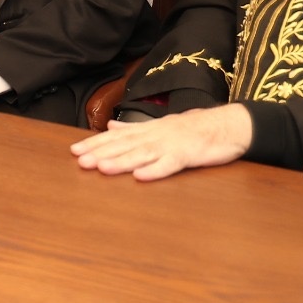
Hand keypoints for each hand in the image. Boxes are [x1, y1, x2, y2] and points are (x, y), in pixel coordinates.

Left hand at [70, 103, 253, 180]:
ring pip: (142, 154)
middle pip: (125, 145)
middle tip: (79, 161)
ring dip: (122, 162)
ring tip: (101, 168)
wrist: (228, 125)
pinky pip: (170, 165)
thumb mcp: (160, 126)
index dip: (95, 144)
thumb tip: (110, 126)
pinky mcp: (188, 156)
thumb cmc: (193, 128)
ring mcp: (171, 145)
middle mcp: (156, 136)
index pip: (117, 137)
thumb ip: (134, 128)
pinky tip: (141, 177)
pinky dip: (156, 170)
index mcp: (148, 130)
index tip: (74, 151)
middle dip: (101, 153)